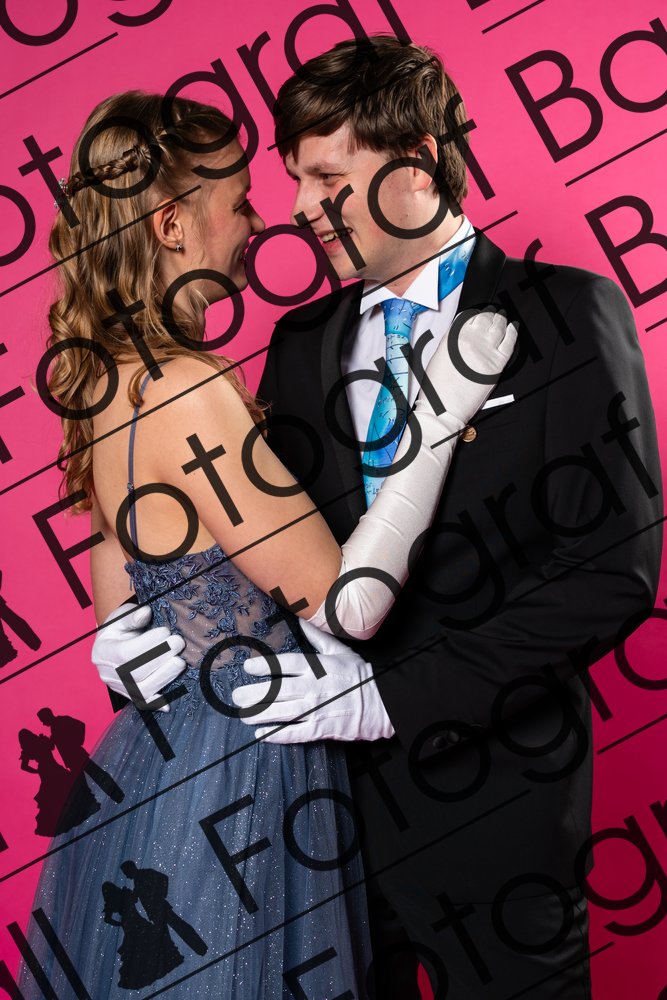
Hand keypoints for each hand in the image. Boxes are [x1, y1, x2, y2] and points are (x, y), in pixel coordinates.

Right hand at [92, 603, 185, 711]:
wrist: (111, 646)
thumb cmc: (118, 629)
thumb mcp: (120, 618)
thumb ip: (132, 616)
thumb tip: (145, 612)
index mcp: (103, 653)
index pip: (126, 653)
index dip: (147, 643)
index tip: (165, 631)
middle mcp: (108, 674)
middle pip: (135, 673)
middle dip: (160, 658)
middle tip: (178, 643)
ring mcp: (119, 687)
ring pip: (142, 691)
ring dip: (164, 677)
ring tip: (180, 662)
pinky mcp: (130, 696)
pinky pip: (144, 703)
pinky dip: (157, 704)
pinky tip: (169, 704)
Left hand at [231, 620, 394, 741]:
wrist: (382, 702)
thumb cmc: (360, 675)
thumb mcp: (339, 651)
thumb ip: (317, 638)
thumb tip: (301, 621)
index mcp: (316, 667)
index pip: (284, 664)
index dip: (264, 666)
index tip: (248, 668)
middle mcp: (312, 687)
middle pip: (276, 690)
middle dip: (253, 694)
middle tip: (237, 697)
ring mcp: (316, 709)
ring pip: (281, 712)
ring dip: (259, 714)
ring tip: (243, 715)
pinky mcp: (321, 728)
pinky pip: (295, 733)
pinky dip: (277, 734)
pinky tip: (261, 734)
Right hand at [423, 309, 517, 424]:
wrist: (444, 409)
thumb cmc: (436, 388)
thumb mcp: (437, 357)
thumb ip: (450, 342)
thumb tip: (461, 335)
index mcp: (453, 337)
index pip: (468, 316)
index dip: (475, 313)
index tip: (478, 314)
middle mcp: (469, 340)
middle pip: (484, 318)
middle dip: (489, 314)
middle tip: (493, 313)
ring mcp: (485, 351)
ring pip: (498, 326)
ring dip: (501, 320)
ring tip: (502, 317)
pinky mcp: (497, 364)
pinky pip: (509, 342)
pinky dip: (512, 332)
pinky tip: (512, 327)